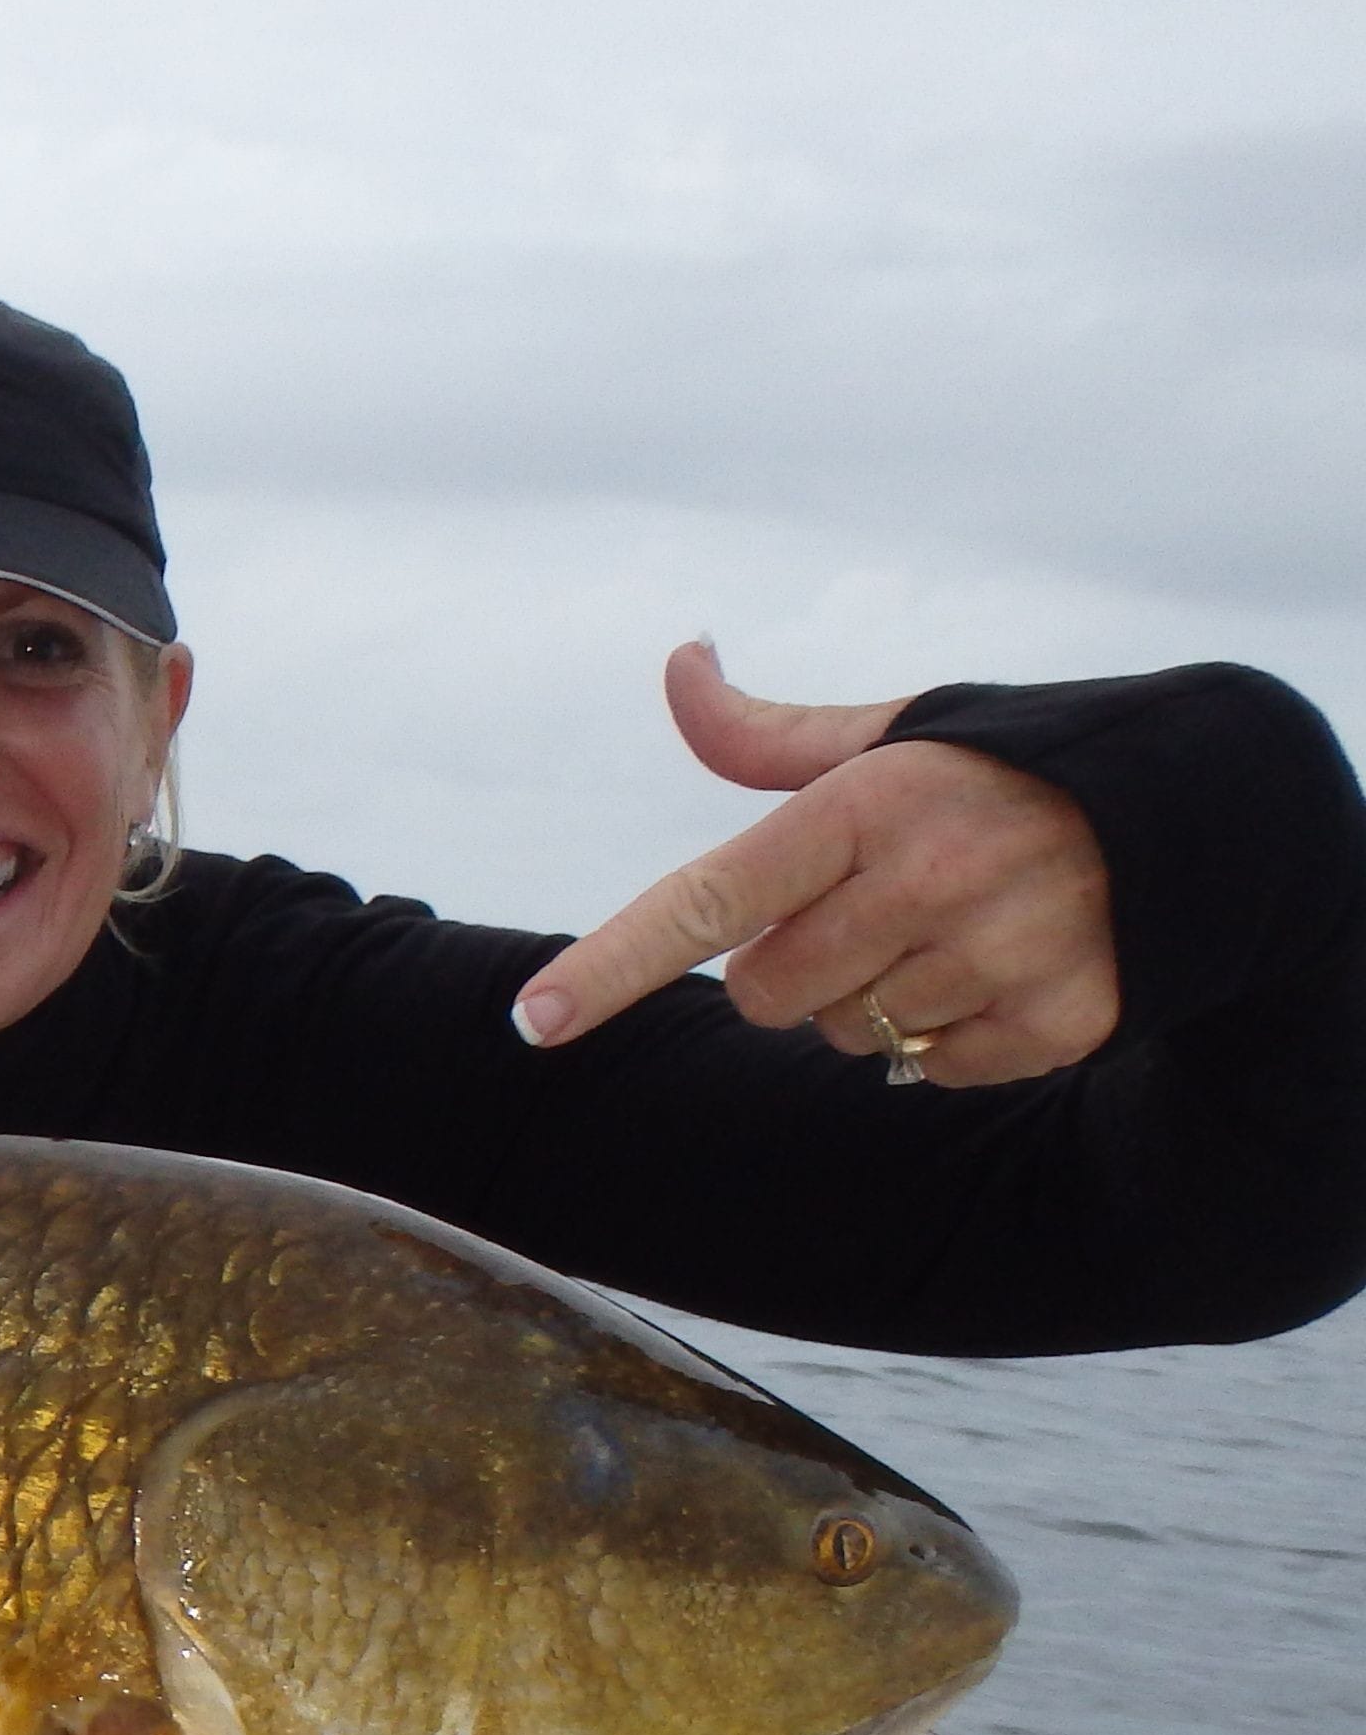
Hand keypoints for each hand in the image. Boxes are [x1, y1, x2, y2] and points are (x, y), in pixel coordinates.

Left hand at [507, 641, 1115, 1082]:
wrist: (1202, 807)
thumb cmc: (1006, 770)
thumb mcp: (898, 733)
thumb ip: (767, 735)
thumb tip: (681, 662)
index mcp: (867, 808)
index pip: (707, 902)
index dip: (610, 967)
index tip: (532, 1022)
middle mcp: (929, 883)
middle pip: (764, 994)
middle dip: (792, 966)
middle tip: (873, 909)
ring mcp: (999, 956)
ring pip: (846, 1034)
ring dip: (875, 999)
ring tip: (953, 928)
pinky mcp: (1061, 1021)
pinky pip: (934, 1072)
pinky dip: (954, 1036)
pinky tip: (1005, 969)